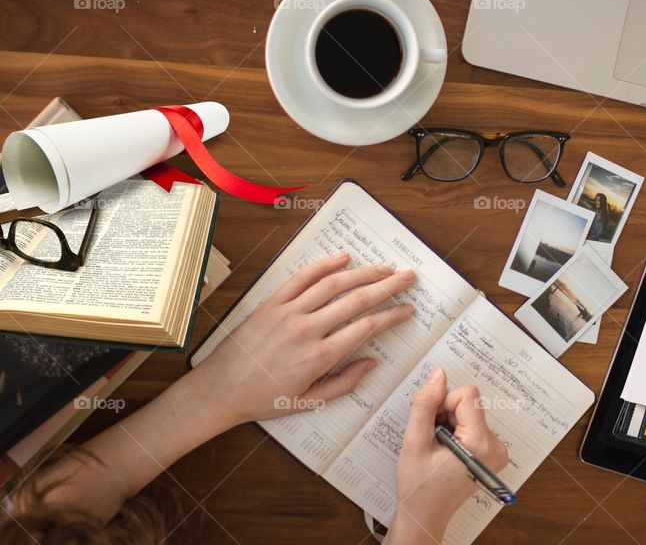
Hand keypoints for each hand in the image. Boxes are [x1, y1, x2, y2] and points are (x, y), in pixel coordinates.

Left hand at [188, 252, 415, 428]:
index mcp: (319, 357)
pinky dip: (323, 265)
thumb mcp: (309, 402)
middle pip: (357, 300)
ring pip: (333, 284)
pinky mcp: (272, 303)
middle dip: (388, 286)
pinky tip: (343, 258)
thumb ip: (344, 383)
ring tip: (384, 267)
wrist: (220, 390)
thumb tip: (372, 362)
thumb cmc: (264, 400)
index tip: (408, 309)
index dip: (392, 316)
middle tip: (408, 277)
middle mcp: (307, 330)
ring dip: (363, 273)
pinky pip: (301, 278)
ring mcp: (288, 313)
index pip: (366, 328)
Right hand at [388, 369, 508, 543]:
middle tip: (432, 440)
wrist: (425, 515)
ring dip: (449, 423)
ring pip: (470, 412)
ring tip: (438, 448)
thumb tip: (438, 374)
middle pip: (469, 403)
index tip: (432, 425)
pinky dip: (457, 431)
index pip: (467, 396)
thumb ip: (425, 404)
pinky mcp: (492, 453)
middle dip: (446, 414)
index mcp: (480, 444)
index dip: (443, 403)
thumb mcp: (414, 442)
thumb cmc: (418, 486)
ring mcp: (497, 451)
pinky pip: (473, 424)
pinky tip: (446, 451)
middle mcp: (496, 446)